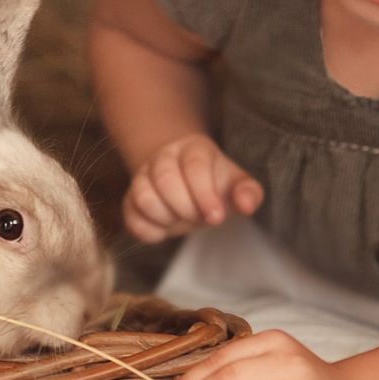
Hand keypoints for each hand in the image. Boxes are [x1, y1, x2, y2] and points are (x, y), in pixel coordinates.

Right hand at [123, 133, 262, 242]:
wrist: (186, 184)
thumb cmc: (214, 185)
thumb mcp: (236, 185)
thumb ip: (248, 193)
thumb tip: (246, 206)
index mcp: (193, 149)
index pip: (194, 166)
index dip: (205, 194)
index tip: (216, 217)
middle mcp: (163, 158)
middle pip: (165, 179)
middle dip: (186, 208)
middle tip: (200, 218)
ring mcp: (142, 177)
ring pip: (143, 196)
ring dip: (166, 217)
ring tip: (181, 219)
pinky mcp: (130, 199)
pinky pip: (132, 216)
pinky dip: (150, 230)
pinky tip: (166, 228)